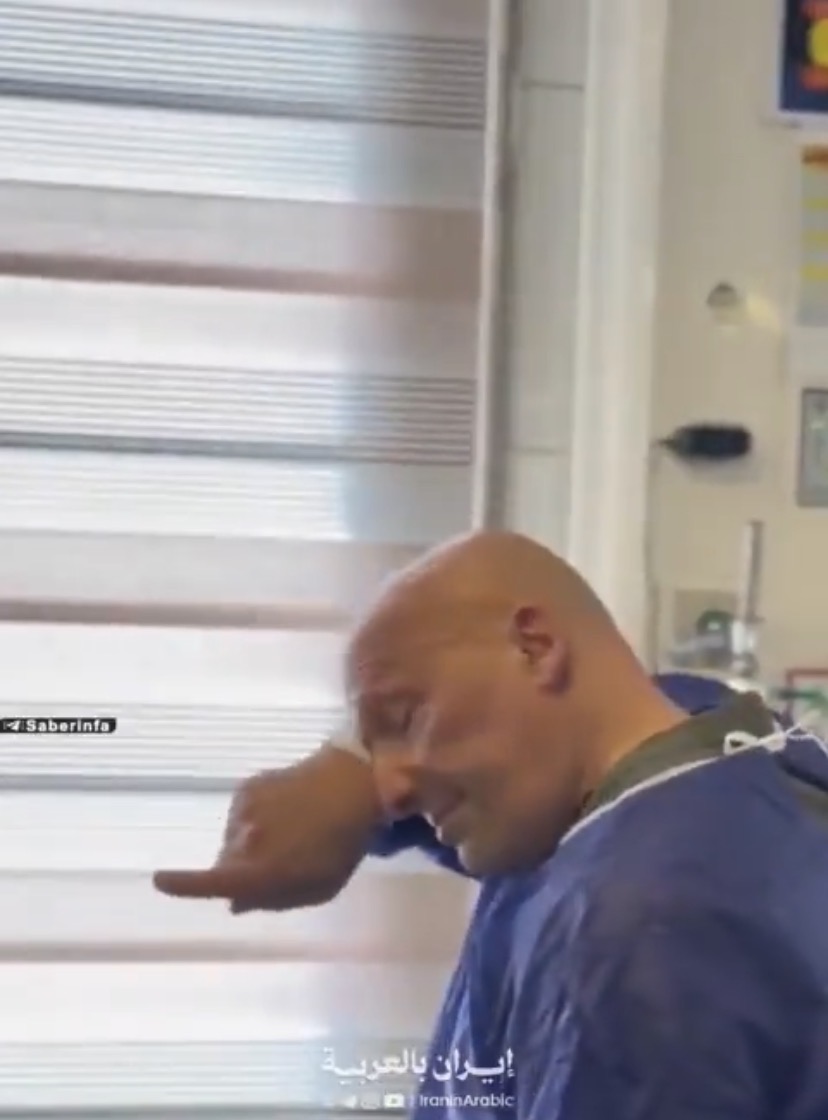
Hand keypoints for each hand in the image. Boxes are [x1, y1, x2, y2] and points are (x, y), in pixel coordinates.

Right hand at [153, 744, 381, 912]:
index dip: (184, 885)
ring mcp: (243, 811)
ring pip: (232, 840)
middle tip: (280, 864)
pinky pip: (239, 815)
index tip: (158, 880)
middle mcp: (245, 840)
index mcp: (262, 870)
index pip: (213, 881)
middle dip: (240, 872)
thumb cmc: (341, 845)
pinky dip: (254, 820)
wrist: (354, 784)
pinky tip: (285, 813)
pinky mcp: (247, 787)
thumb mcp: (318, 888)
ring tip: (291, 833)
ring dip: (250, 844)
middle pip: (226, 866)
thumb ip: (273, 900)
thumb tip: (235, 904)